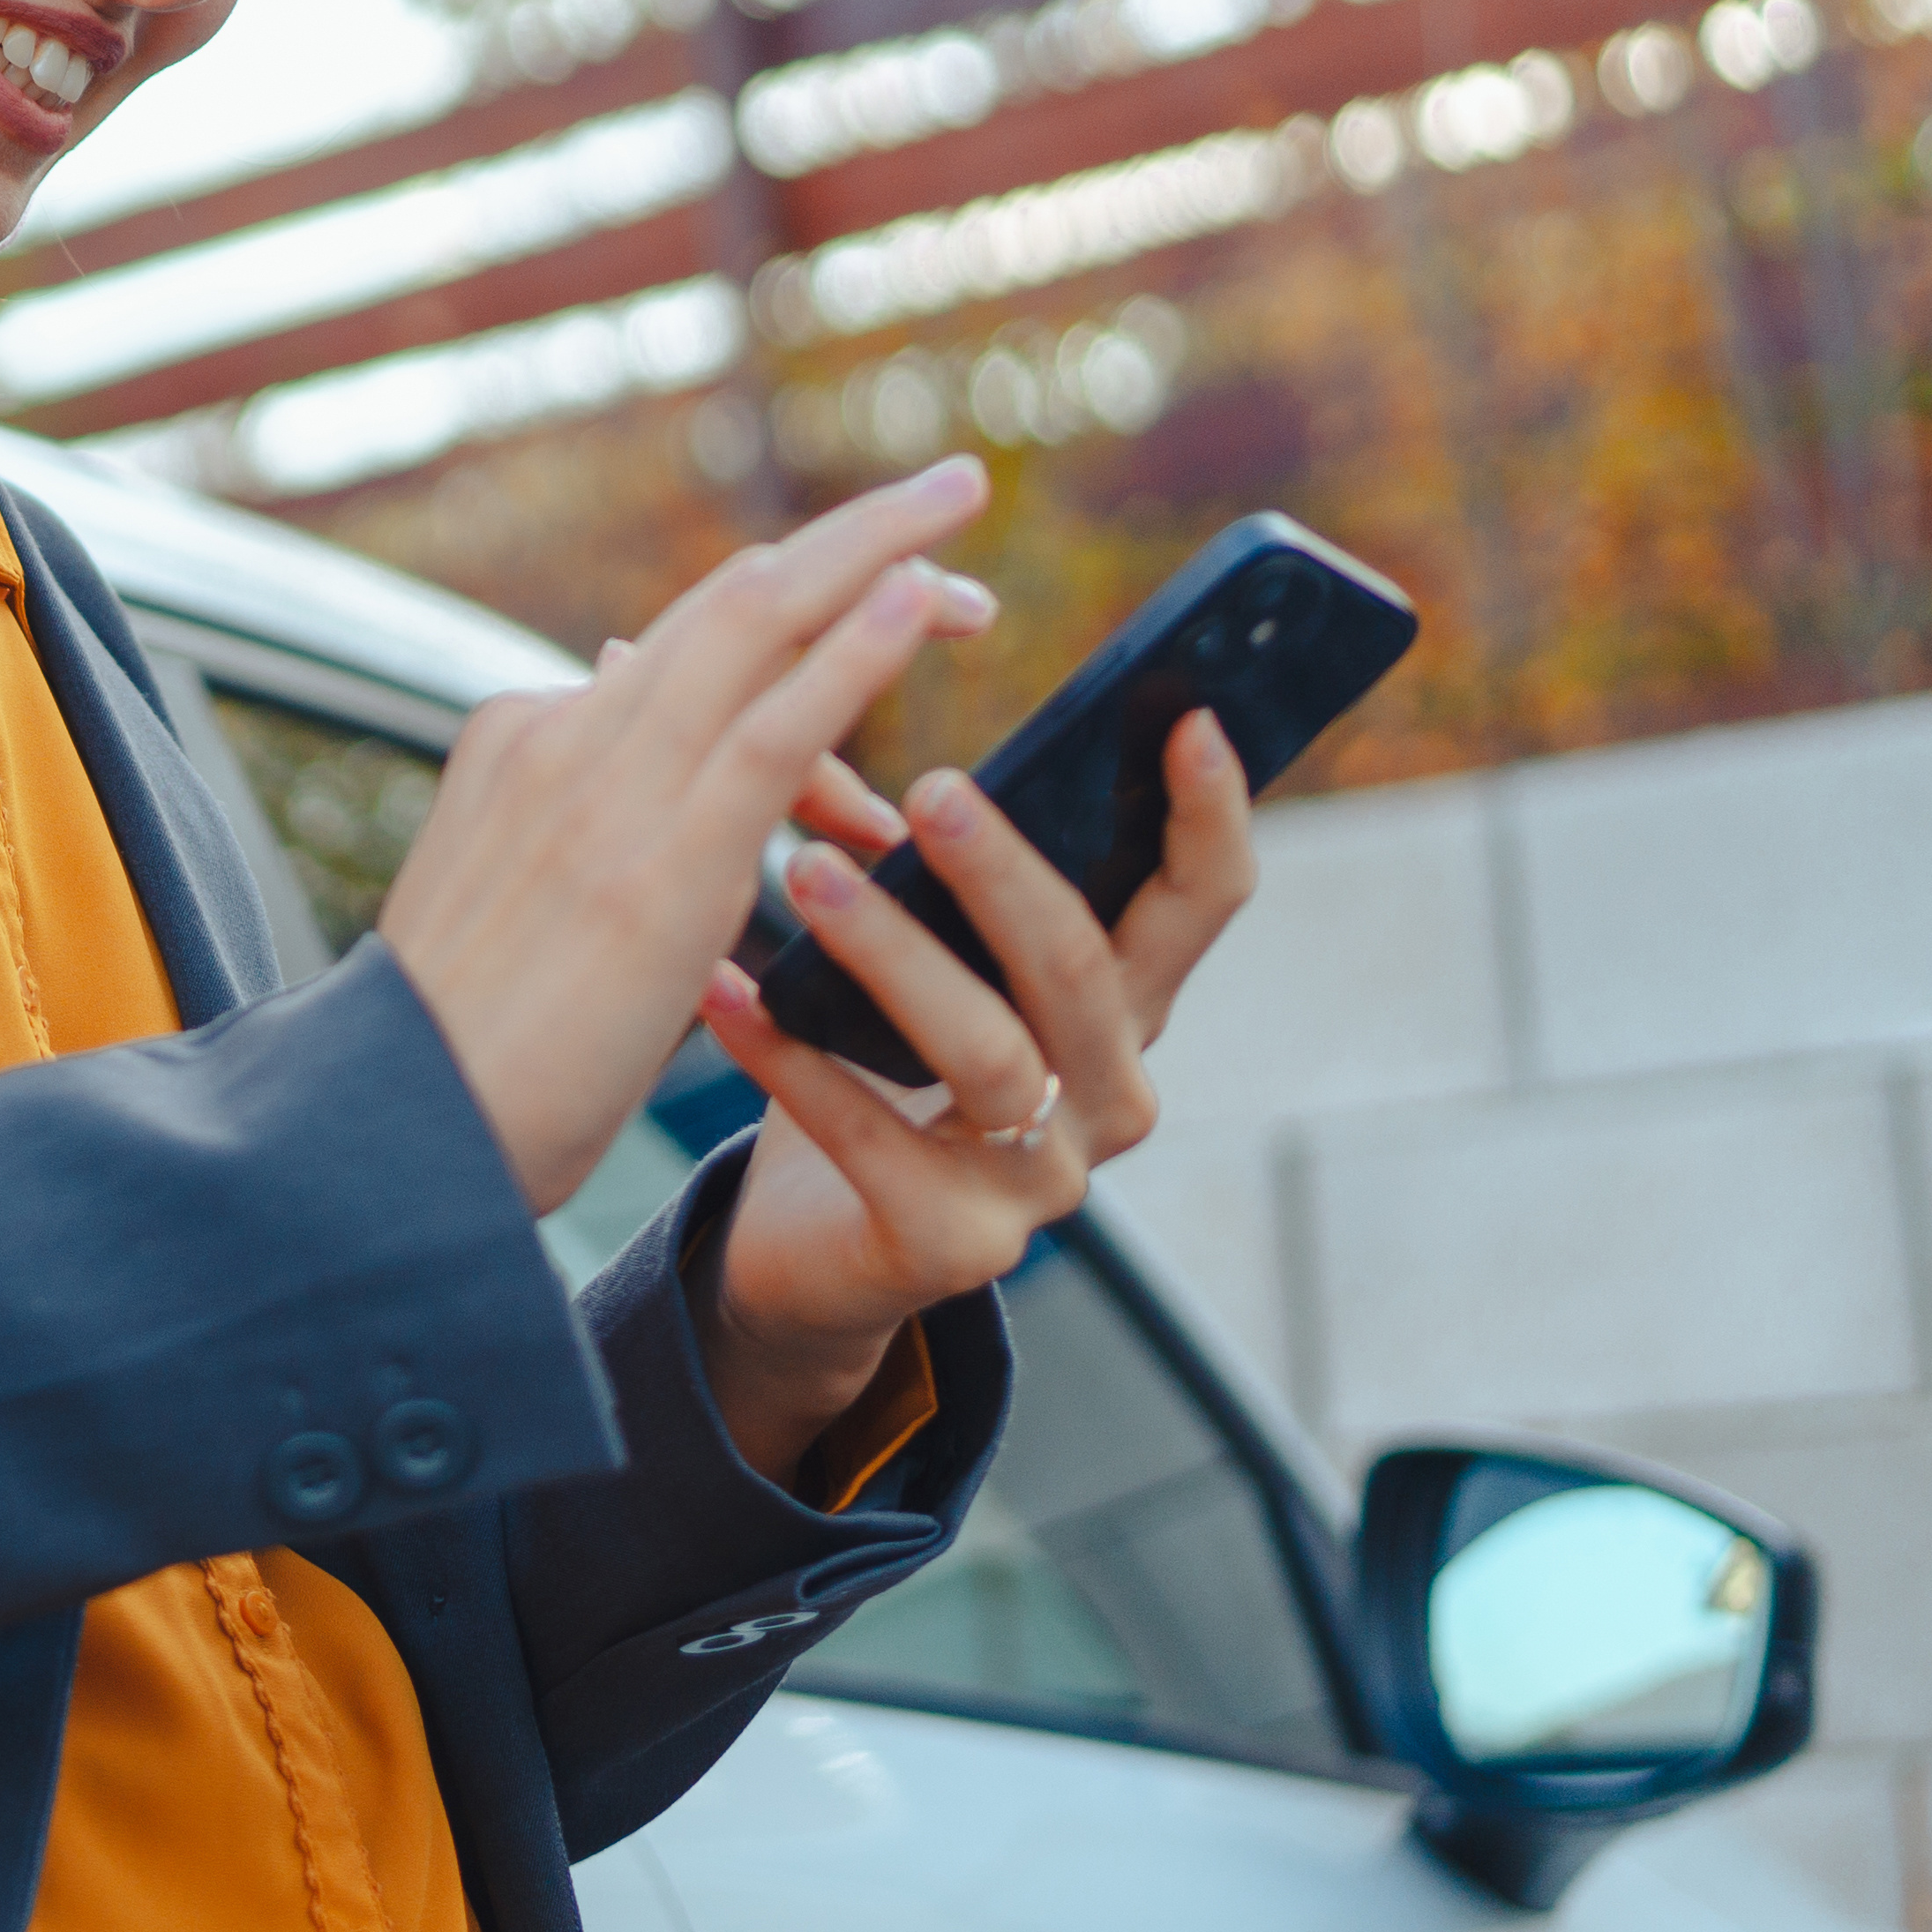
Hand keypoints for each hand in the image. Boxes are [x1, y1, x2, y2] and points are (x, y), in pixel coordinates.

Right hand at [381, 460, 1002, 1222]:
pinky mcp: (658, 858)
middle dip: (849, 538)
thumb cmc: (459, 1054)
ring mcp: (602, 787)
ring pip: (756, 624)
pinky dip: (854, 647)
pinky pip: (776, 725)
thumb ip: (583, 830)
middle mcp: (559, 735)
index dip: (792, 602)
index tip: (876, 597)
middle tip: (953, 497)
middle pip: (728, 597)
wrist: (399, 1128)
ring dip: (875, 557)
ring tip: (973, 563)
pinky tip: (919, 604)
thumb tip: (658, 803)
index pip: (680, 648)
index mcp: (521, 745)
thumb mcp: (512, 907)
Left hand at [685, 701, 1263, 1471]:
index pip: (1201, 905)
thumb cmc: (871, 1072)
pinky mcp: (950, 1247)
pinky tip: (721, 990)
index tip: (1191, 717)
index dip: (1210, 816)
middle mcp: (1106, 1096)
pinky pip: (866, 1138)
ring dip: (894, 954)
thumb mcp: (925, 960)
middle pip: (1083, 971)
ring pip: (987, 1054)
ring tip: (803, 870)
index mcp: (1120, 1010)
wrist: (808, 1250)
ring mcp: (1039, 1183)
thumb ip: (930, 858)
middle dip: (1008, 874)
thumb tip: (834, 681)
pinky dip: (787, 1058)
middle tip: (932, 788)